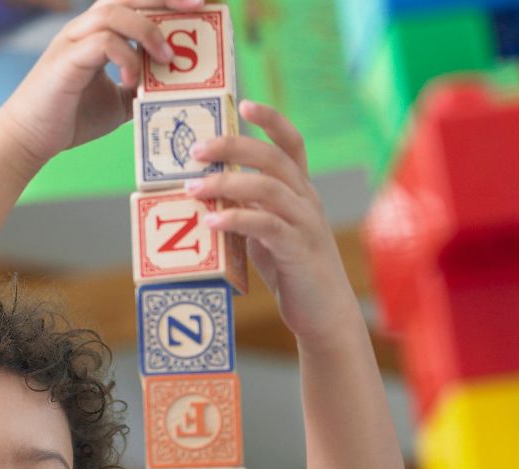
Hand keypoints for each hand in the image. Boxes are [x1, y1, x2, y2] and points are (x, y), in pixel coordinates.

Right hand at [0, 0, 205, 174]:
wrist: (32, 138)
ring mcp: (74, 40)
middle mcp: (85, 28)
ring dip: (147, 31)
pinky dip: (125, 56)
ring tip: (167, 59)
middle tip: (197, 5)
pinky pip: (101, 41)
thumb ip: (141, 87)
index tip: (199, 3)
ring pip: (113, 11)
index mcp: (98, 33)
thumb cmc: (72, 118)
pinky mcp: (66, 60)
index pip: (134, 2)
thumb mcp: (118, 101)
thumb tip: (174, 87)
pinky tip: (135, 81)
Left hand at [184, 100, 360, 347]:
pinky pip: (265, 225)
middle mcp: (307, 200)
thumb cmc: (294, 272)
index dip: (271, 120)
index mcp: (302, 192)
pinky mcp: (297, 249)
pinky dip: (237, 219)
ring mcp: (305, 224)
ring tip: (193, 189)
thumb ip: (250, 210)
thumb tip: (212, 194)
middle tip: (196, 150)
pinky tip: (213, 221)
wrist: (325, 314)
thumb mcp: (270, 233)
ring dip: (226, 184)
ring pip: (267, 188)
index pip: (292, 143)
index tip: (244, 104)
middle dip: (232, 147)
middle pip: (272, 158)